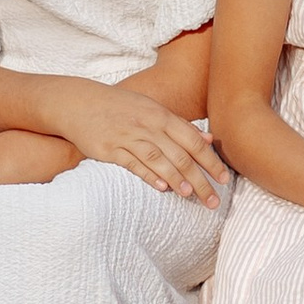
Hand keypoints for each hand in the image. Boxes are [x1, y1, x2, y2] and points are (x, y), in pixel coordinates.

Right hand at [52, 78, 227, 206]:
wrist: (79, 102)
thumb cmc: (120, 107)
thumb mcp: (151, 109)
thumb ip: (180, 125)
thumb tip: (208, 139)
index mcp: (161, 115)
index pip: (193, 140)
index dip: (211, 161)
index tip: (224, 180)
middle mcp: (147, 125)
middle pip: (180, 154)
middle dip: (200, 178)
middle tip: (213, 200)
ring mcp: (128, 136)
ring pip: (158, 159)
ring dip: (176, 178)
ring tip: (191, 195)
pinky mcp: (109, 148)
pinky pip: (132, 163)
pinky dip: (148, 175)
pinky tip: (161, 188)